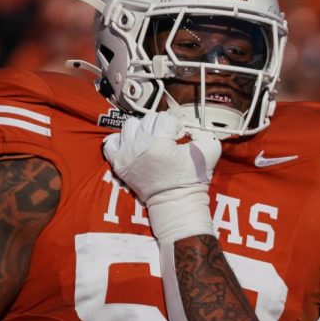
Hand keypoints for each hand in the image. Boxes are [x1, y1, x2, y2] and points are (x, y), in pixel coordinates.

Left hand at [102, 111, 221, 242]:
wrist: (175, 202)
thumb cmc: (191, 179)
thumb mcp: (209, 152)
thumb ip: (204, 132)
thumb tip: (190, 128)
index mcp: (160, 142)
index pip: (166, 118)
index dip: (176, 126)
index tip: (179, 138)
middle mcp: (139, 146)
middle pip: (148, 120)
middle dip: (160, 127)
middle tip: (166, 140)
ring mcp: (126, 154)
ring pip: (129, 126)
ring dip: (141, 131)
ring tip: (149, 141)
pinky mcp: (119, 164)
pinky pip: (110, 143)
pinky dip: (119, 141)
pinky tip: (131, 146)